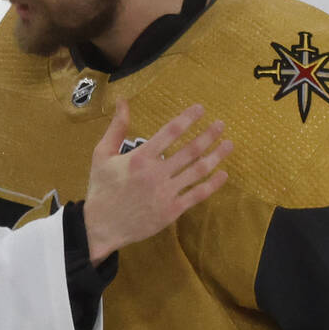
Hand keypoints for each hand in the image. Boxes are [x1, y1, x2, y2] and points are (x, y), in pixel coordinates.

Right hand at [83, 101, 231, 263]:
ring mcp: (166, 192)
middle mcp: (156, 173)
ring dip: (216, 156)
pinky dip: (213, 184)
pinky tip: (223, 174)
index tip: (200, 109)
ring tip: (229, 144)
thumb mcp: (101, 155)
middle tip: (221, 125)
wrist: (100, 227)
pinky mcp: (172, 211)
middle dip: (208, 135)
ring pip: (198, 171)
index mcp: (140, 157)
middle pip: (190, 150)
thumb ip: (116, 128)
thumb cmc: (101, 190)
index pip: (170, 132)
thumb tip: (123, 103)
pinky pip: (197, 194)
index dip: (188, 118)